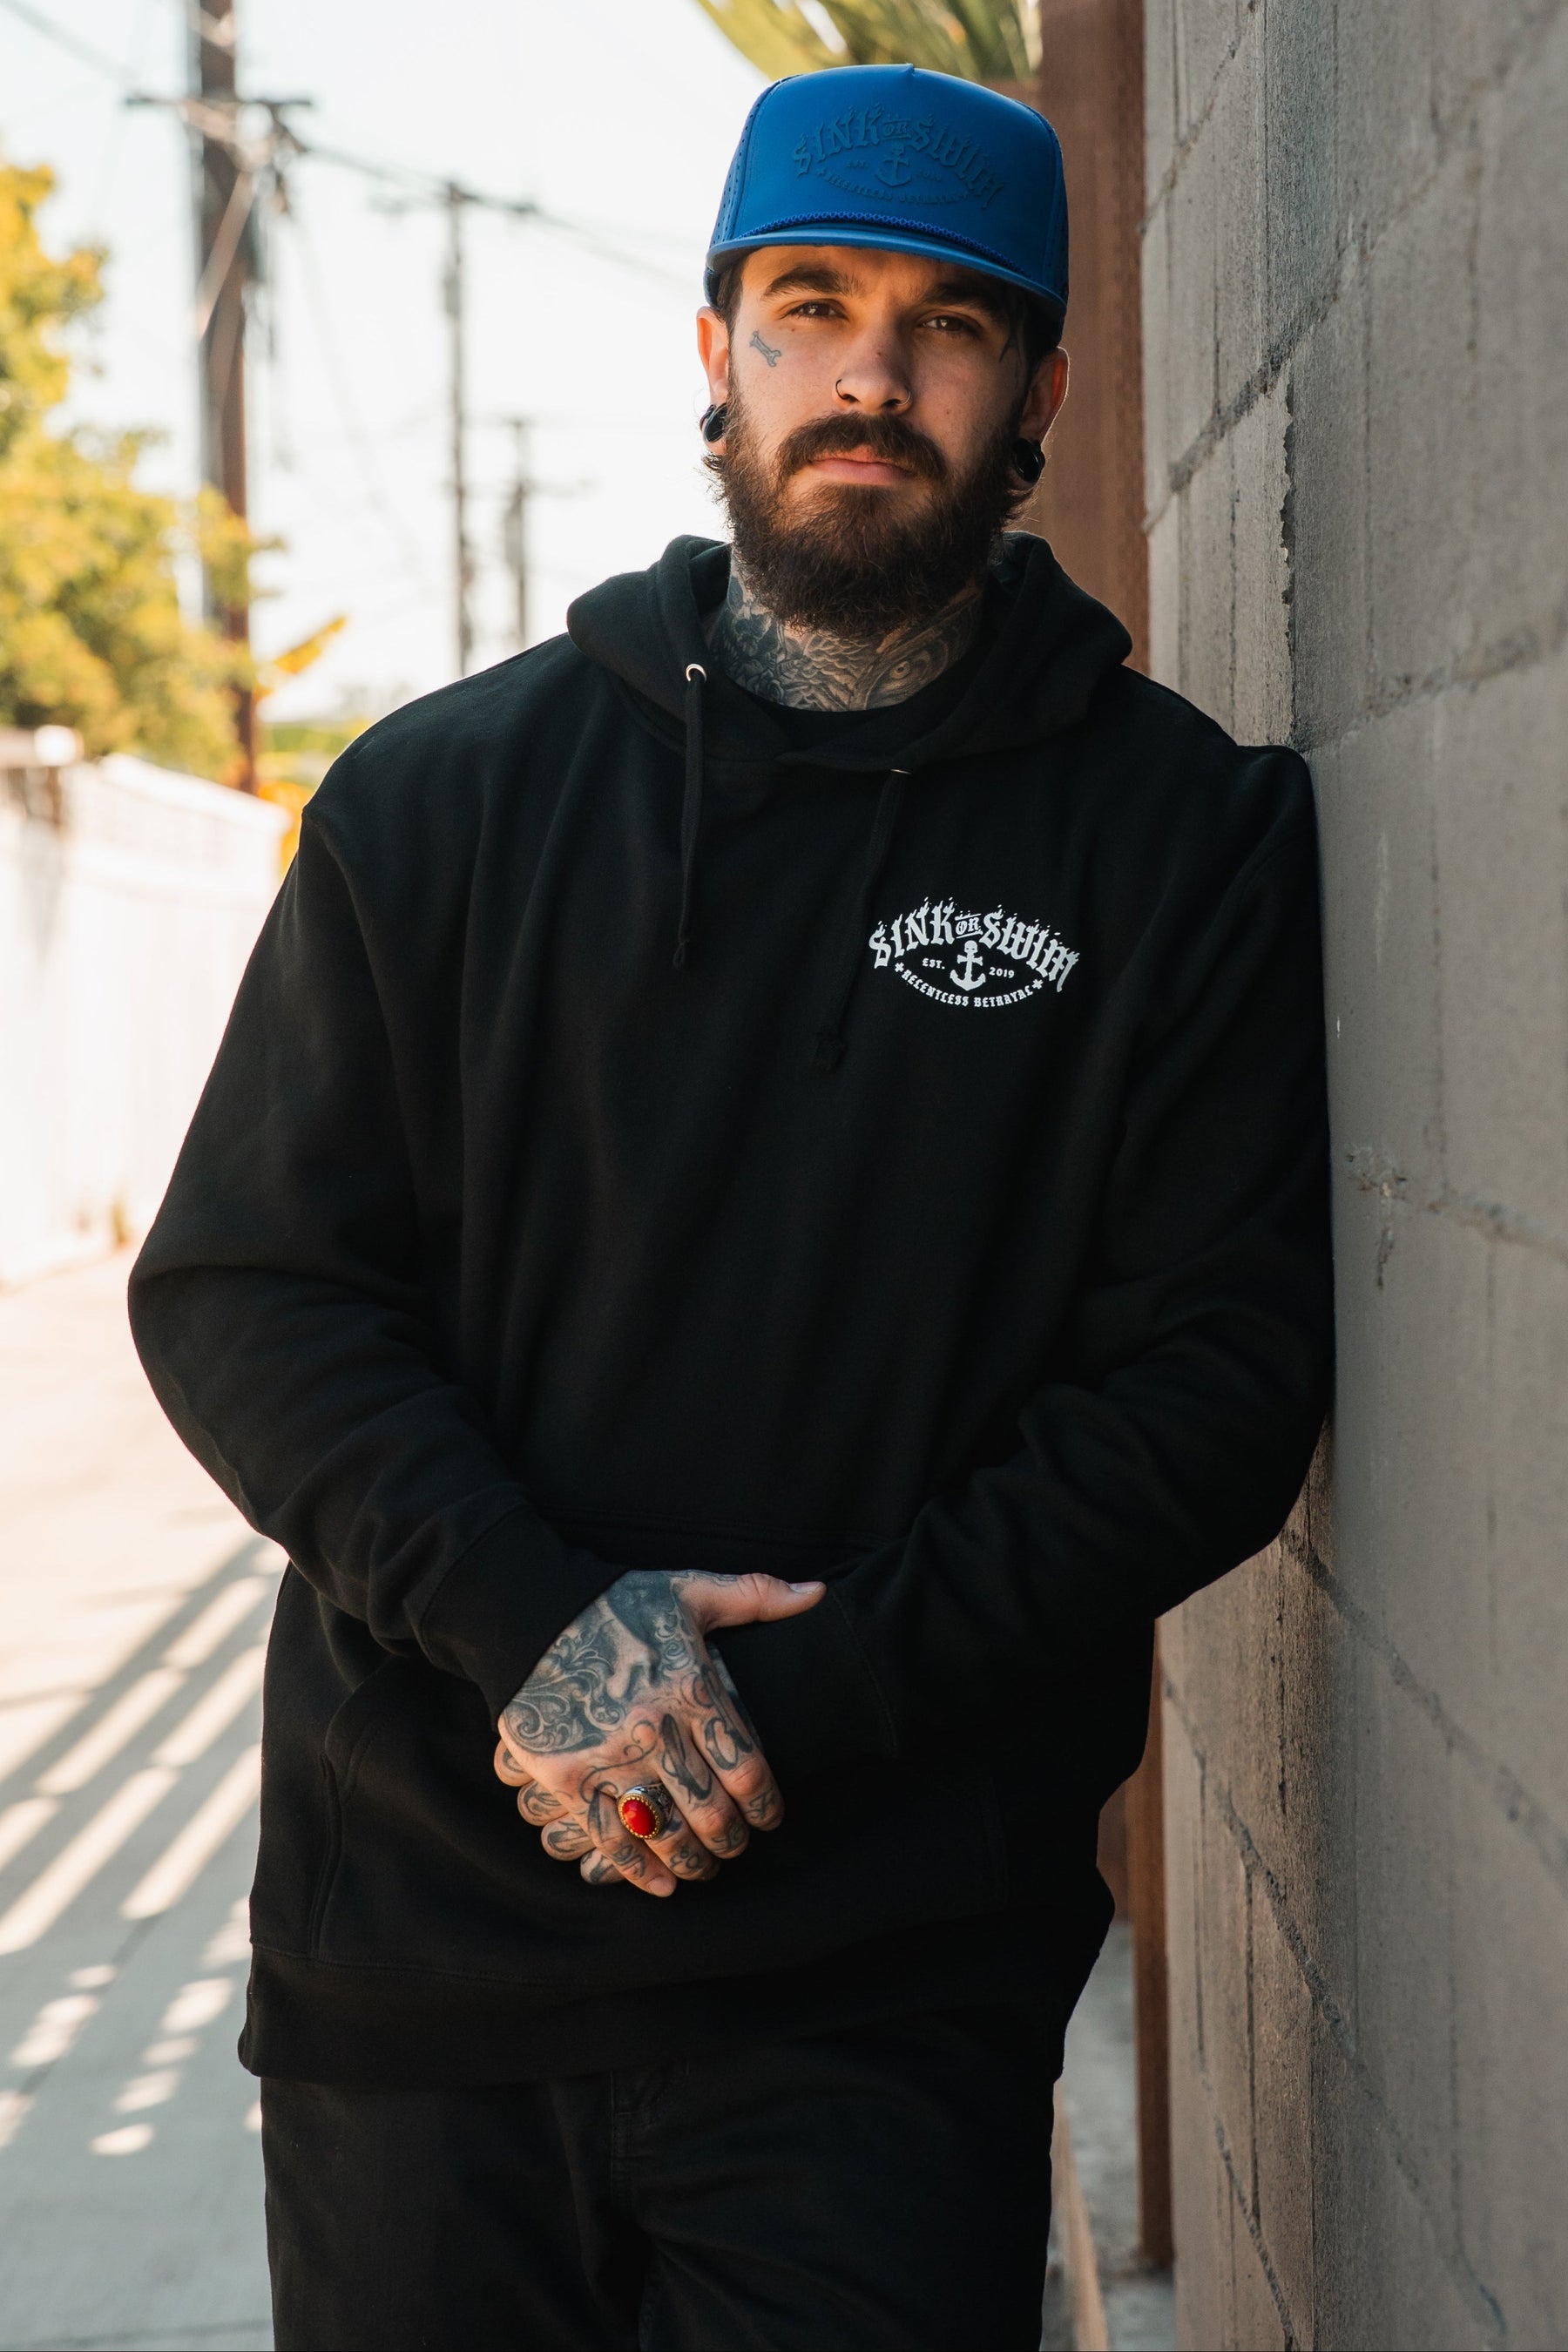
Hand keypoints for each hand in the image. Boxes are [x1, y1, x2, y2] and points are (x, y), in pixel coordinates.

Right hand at [493, 1569, 823, 1896]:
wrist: (529, 1611)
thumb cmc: (616, 1602)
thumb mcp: (689, 1590)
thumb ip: (757, 1594)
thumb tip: (816, 1593)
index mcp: (691, 1687)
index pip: (747, 1767)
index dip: (766, 1805)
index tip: (771, 1818)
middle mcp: (654, 1728)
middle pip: (711, 1811)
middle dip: (732, 1840)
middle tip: (737, 1847)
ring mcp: (608, 1757)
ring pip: (665, 1834)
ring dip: (692, 1862)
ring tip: (703, 1868)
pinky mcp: (567, 1778)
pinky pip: (611, 1839)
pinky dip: (640, 1872)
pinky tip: (661, 1884)